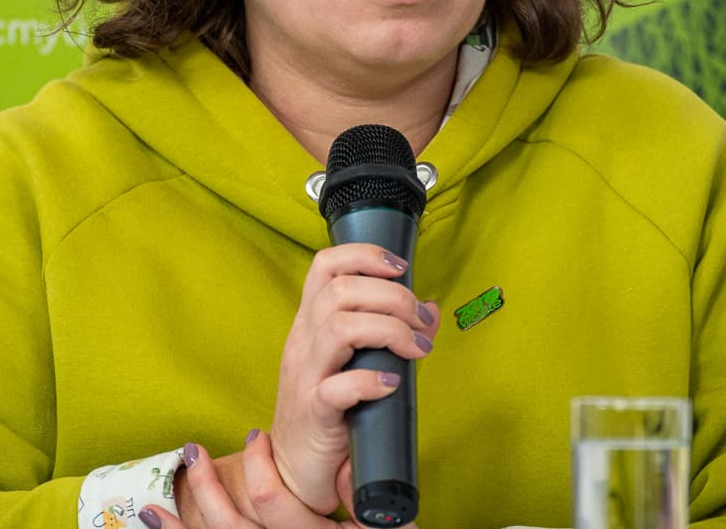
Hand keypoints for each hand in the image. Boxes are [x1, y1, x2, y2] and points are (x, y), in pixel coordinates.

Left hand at [140, 431, 420, 528]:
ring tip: (149, 509)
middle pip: (231, 528)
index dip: (258, 466)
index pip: (271, 501)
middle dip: (205, 488)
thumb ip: (363, 493)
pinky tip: (158, 526)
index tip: (256, 437)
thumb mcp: (387, 524)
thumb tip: (341, 464)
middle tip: (194, 453)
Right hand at [268, 244, 439, 513]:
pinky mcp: (313, 413)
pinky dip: (371, 380)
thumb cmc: (329, 411)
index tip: (400, 267)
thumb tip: (431, 310)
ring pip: (340, 327)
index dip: (364, 255)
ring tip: (416, 349)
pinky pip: (339, 387)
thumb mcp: (357, 363)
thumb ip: (392, 334)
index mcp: (311, 323)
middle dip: (392, 296)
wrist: (294, 470)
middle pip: (340, 291)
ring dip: (390, 330)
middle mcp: (303, 341)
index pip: (325, 266)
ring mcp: (305, 376)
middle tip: (421, 320)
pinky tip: (393, 384)